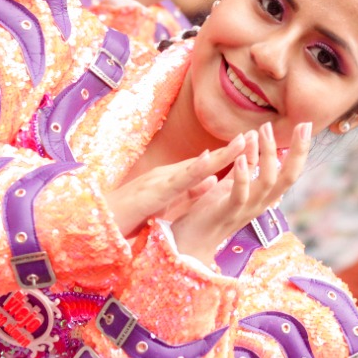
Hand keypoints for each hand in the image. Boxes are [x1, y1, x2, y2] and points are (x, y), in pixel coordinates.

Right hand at [105, 134, 247, 238]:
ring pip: (196, 167)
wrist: (100, 223)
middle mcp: (169, 175)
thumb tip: (215, 181)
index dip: (232, 156)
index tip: (255, 146)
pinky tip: (209, 162)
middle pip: (206, 161)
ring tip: (243, 143)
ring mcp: (160, 181)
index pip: (207, 166)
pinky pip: (177, 181)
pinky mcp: (153, 192)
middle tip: (257, 134)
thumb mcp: (165, 203)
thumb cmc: (130, 215)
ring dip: (220, 155)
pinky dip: (194, 170)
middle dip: (232, 150)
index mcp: (174, 180)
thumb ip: (189, 192)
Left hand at [170, 121, 312, 260]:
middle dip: (298, 152)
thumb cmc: (213, 210)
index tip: (305, 126)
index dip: (300, 150)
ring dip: (267, 155)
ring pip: (267, 182)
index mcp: (264, 196)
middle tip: (303, 126)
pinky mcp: (228, 212)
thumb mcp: (232, 182)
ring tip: (263, 131)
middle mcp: (261, 203)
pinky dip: (243, 176)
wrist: (193, 240)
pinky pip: (240, 194)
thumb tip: (254, 135)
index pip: (289, 172)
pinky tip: (242, 158)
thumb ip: (246, 163)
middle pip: (288, 177)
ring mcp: (246, 209)